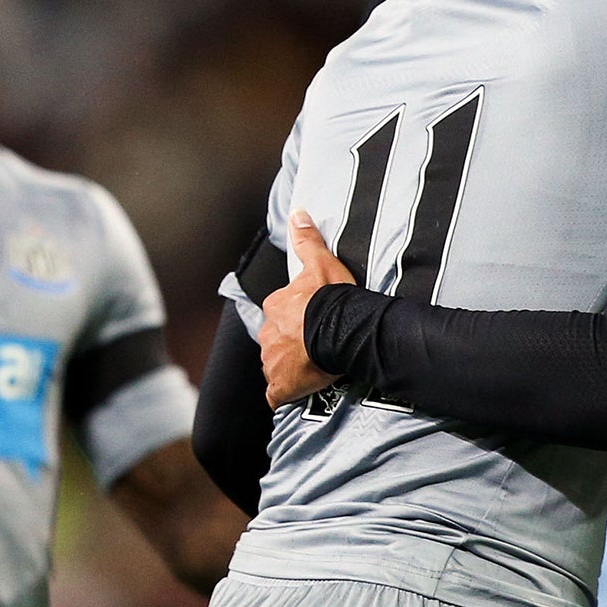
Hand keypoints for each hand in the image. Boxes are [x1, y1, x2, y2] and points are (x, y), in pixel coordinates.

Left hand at [261, 211, 356, 407]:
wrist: (338, 330)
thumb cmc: (331, 298)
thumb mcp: (321, 263)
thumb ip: (308, 241)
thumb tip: (297, 213)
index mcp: (275, 307)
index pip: (280, 314)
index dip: (295, 319)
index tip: (311, 323)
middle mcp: (267, 334)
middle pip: (276, 340)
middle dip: (289, 344)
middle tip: (314, 346)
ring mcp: (272, 362)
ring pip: (276, 365)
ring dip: (288, 368)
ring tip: (312, 368)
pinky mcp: (280, 386)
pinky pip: (277, 393)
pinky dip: (284, 393)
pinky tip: (297, 392)